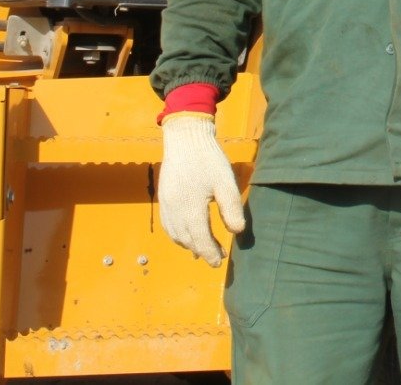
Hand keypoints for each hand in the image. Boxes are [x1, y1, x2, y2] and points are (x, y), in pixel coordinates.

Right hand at [158, 112, 245, 265]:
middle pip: (187, 239)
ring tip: (205, 247)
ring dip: (190, 244)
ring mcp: (166, 204)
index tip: (219, 263)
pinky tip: (189, 233)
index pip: (200, 239)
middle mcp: (174, 209)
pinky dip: (178, 235)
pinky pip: (168, 225)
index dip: (210, 253)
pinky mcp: (163, 198)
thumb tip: (237, 231)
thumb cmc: (208, 159)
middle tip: (218, 257)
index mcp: (190, 207)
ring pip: (176, 234)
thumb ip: (231, 208)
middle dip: (202, 251)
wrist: (185, 138)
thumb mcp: (225, 182)